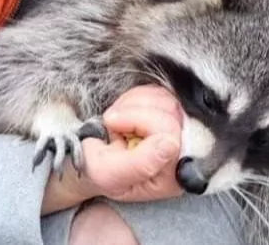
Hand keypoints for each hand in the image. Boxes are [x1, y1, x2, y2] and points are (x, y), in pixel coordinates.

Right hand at [85, 85, 184, 203]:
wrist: (89, 160)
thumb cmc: (97, 171)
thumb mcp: (107, 174)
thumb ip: (141, 164)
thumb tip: (171, 143)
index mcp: (171, 176)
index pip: (170, 133)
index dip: (138, 121)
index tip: (113, 125)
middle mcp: (180, 155)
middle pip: (170, 113)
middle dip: (132, 112)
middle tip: (112, 125)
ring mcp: (176, 132)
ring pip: (165, 99)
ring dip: (132, 104)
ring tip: (117, 121)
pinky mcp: (168, 116)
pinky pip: (158, 92)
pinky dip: (134, 98)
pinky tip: (123, 115)